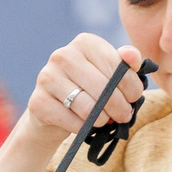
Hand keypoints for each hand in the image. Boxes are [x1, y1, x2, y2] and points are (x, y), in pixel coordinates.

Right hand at [25, 33, 143, 144]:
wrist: (53, 113)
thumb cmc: (89, 90)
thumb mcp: (110, 74)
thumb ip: (126, 64)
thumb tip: (130, 55)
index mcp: (85, 43)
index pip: (118, 68)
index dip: (132, 89)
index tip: (132, 99)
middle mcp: (63, 55)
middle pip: (104, 89)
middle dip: (120, 108)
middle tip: (123, 116)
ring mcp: (47, 77)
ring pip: (88, 107)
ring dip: (102, 119)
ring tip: (103, 120)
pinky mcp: (38, 102)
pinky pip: (73, 122)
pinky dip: (84, 128)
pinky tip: (84, 125)